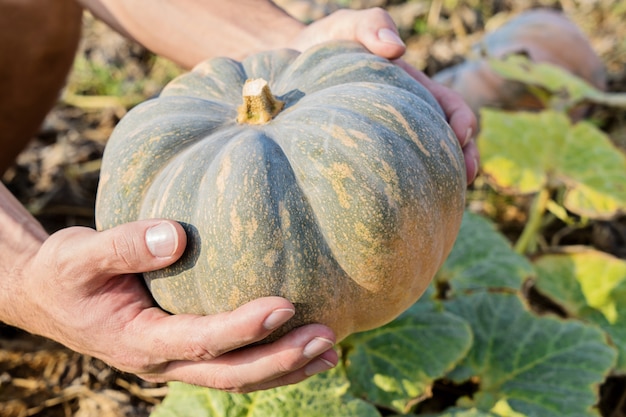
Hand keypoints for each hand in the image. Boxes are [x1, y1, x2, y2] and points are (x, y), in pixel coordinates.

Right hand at [17, 219, 336, 391]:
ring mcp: (175, 359)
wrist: (48, 295)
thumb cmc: (64, 273)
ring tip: (330, 349)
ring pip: (236, 375)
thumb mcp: (79, 254)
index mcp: (138, 342)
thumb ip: (124, 246)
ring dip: (284, 367)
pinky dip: (268, 357)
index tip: (285, 305)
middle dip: (280, 360)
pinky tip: (299, 341)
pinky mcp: (184, 348)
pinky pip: (231, 360)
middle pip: (230, 372)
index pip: (201, 340)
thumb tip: (178, 237)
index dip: (243, 328)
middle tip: (327, 338)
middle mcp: (162, 360)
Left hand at [290, 8, 478, 183]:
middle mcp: (407, 116)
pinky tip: (395, 203)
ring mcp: (388, 137)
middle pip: (445, 141)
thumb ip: (373, 26)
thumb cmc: (327, 42)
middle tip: (464, 179)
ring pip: (422, 162)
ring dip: (437, 178)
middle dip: (461, 159)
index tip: (461, 137)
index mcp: (413, 89)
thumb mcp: (349, 26)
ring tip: (439, 199)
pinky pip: (389, 171)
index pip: (450, 108)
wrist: (291, 63)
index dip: (462, 122)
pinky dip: (401, 185)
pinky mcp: (367, 153)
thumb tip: (397, 49)